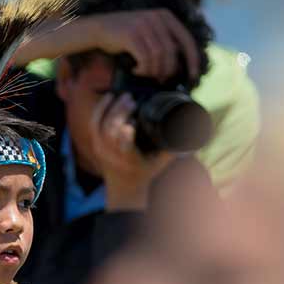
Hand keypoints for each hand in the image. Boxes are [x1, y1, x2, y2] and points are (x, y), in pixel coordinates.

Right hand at [83, 9, 200, 81]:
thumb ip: (164, 41)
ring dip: (154, 71)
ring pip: (159, 56)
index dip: (193, 60)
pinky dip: (143, 69)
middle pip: (172, 52)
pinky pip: (145, 58)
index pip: (187, 40)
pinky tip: (136, 70)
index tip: (193, 77)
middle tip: (161, 80)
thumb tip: (179, 64)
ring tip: (146, 75)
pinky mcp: (131, 35)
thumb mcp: (149, 31)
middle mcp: (156, 18)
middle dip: (168, 70)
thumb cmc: (125, 35)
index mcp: (165, 16)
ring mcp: (143, 25)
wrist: (99, 28)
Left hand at [88, 93, 176, 210]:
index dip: (125, 136)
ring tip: (124, 96)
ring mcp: (102, 150)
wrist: (123, 187)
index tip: (131, 123)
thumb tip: (190, 128)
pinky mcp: (96, 144)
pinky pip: (94, 124)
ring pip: (100, 126)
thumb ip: (173, 146)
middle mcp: (112, 155)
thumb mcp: (161, 162)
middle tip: (131, 99)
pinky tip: (109, 97)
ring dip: (111, 108)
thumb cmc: (145, 172)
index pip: (124, 148)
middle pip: (110, 131)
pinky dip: (101, 109)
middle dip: (119, 112)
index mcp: (129, 160)